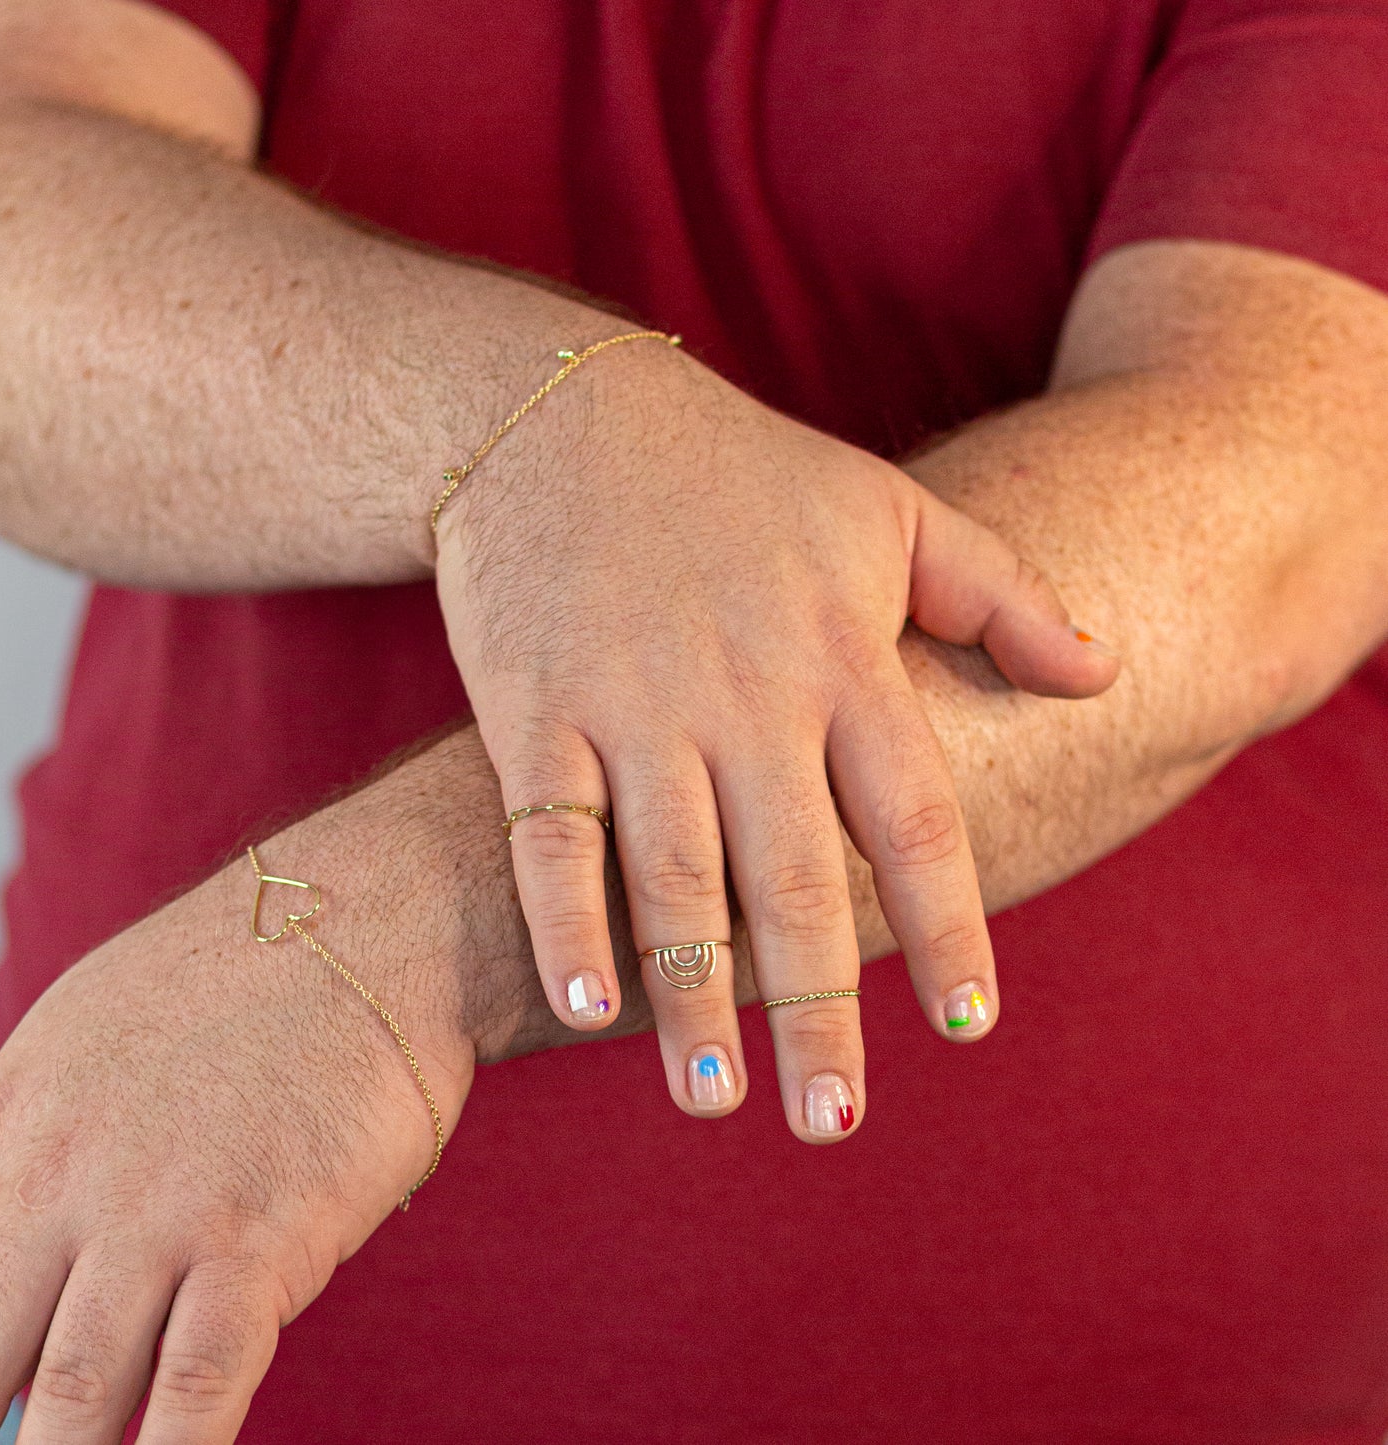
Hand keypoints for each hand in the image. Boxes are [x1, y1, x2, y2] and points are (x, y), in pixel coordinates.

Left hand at [0, 817, 474, 1444]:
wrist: (374, 918)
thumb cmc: (248, 971)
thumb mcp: (92, 1029)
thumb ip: (38, 1134)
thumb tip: (20, 1244)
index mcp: (12, 1118)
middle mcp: (62, 1175)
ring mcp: (158, 1211)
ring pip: (65, 1395)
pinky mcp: (260, 1238)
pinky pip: (194, 1385)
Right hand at [433, 339, 1117, 1140]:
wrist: (563, 416)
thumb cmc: (738, 472)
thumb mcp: (889, 508)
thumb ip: (1003, 592)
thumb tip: (1106, 673)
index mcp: (841, 654)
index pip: (914, 817)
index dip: (945, 926)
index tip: (966, 1025)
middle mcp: (744, 693)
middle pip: (793, 877)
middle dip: (815, 1007)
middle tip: (831, 1118)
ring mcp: (634, 703)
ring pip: (673, 875)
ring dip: (693, 995)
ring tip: (710, 1097)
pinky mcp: (534, 707)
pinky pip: (552, 833)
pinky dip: (566, 920)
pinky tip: (584, 1007)